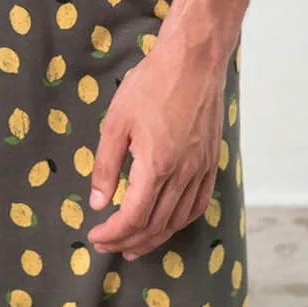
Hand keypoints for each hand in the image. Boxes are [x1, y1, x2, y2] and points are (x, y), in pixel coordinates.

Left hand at [86, 33, 231, 260]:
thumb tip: (99, 203)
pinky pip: (199, 203)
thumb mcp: (117, 122)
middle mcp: (183, 173)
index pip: (134, 217)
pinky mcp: (212, 161)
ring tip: (134, 245)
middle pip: (156, 224)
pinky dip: (182, 221)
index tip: (95, 236)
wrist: (194, 61)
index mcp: (157, 165)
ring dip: (155, 238)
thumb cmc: (151, 85)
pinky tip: (169, 223)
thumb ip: (107, 166)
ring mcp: (201, 169)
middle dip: (129, 241)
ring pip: (179, 219)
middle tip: (108, 246)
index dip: (113, 233)